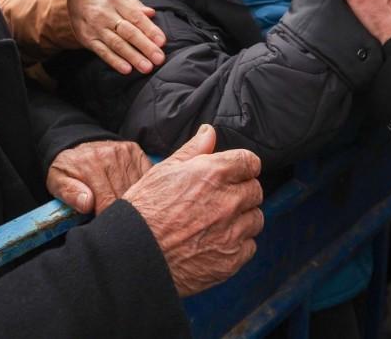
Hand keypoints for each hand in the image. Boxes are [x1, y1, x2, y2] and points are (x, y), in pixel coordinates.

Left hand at [47, 140, 152, 214]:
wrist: (77, 146)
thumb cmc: (68, 170)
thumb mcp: (57, 181)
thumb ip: (69, 193)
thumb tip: (87, 203)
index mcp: (89, 164)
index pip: (107, 200)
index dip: (108, 216)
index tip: (107, 227)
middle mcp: (110, 155)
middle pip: (125, 195)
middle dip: (122, 212)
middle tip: (118, 224)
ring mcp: (125, 152)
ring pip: (138, 187)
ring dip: (136, 202)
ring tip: (131, 213)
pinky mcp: (136, 151)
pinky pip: (147, 176)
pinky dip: (144, 189)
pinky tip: (138, 197)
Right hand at [67, 0, 166, 74]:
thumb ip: (135, 6)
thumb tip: (152, 14)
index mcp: (116, 0)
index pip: (135, 17)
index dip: (149, 30)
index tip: (162, 42)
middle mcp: (104, 14)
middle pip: (128, 32)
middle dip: (145, 46)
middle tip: (159, 59)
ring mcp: (95, 28)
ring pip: (116, 44)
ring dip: (132, 57)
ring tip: (146, 67)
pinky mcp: (87, 39)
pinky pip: (102, 52)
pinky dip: (114, 61)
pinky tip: (126, 69)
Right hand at [124, 124, 262, 295]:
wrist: (135, 253)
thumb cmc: (144, 210)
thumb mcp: (164, 170)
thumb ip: (193, 150)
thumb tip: (209, 132)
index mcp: (214, 173)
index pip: (250, 162)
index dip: (243, 166)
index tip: (236, 173)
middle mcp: (229, 201)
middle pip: (255, 190)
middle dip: (242, 192)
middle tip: (222, 199)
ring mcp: (232, 231)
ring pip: (256, 219)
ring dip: (243, 218)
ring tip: (219, 223)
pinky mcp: (231, 259)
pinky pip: (250, 246)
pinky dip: (238, 245)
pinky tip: (217, 242)